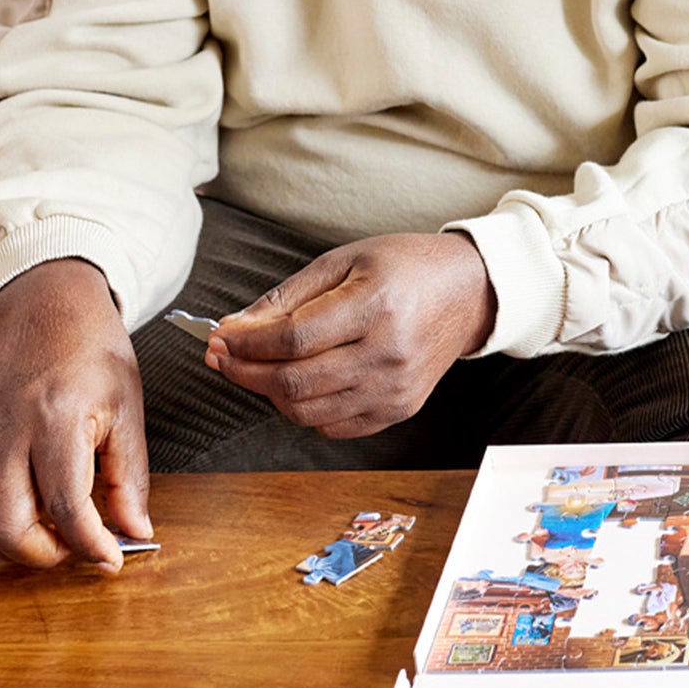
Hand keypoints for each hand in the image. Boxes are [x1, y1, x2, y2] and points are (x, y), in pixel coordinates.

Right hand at [0, 259, 150, 569]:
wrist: (46, 310)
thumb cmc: (93, 356)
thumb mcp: (128, 411)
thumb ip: (130, 478)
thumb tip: (136, 531)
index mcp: (56, 420)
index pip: (67, 506)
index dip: (91, 545)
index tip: (111, 559)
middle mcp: (4, 431)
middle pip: (7, 527)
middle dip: (45, 555)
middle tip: (76, 548)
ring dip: (11, 546)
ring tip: (51, 536)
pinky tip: (19, 516)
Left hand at [206, 233, 496, 437]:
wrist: (468, 292)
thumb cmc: (406, 268)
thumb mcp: (344, 261)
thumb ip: (288, 297)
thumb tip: (236, 328)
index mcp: (375, 306)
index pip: (292, 339)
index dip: (245, 344)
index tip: (221, 336)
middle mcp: (387, 353)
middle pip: (293, 381)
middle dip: (244, 371)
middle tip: (223, 355)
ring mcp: (395, 387)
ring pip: (306, 411)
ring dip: (268, 393)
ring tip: (257, 368)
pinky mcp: (399, 408)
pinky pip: (333, 426)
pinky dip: (303, 409)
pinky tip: (297, 384)